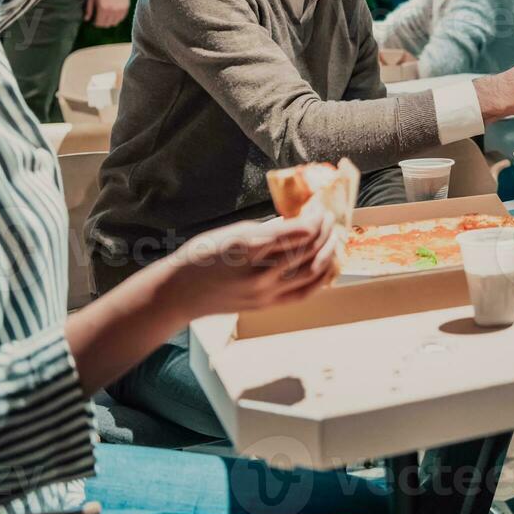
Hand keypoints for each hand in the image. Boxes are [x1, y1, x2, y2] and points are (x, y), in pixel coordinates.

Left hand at [85, 0, 131, 27]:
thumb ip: (89, 8)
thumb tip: (86, 19)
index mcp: (103, 8)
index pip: (99, 23)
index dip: (95, 23)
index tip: (93, 20)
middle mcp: (113, 11)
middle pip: (107, 24)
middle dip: (102, 23)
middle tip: (99, 18)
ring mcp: (121, 9)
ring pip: (115, 23)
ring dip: (110, 21)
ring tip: (106, 16)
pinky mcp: (126, 6)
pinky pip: (121, 18)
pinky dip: (117, 18)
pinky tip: (113, 13)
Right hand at [154, 206, 342, 320]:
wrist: (180, 293)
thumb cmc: (202, 255)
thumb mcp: (233, 232)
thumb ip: (268, 230)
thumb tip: (299, 223)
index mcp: (247, 247)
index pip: (298, 232)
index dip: (315, 219)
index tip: (320, 209)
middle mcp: (258, 272)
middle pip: (308, 250)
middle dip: (325, 232)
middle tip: (330, 219)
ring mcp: (264, 292)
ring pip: (311, 271)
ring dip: (328, 253)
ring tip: (332, 238)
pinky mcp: (266, 305)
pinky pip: (304, 292)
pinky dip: (321, 277)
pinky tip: (327, 264)